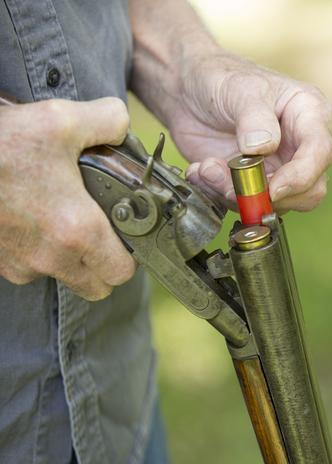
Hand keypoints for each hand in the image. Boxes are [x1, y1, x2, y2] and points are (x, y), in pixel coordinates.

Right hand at [0, 98, 135, 299]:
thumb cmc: (0, 143)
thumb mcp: (61, 119)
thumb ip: (108, 121)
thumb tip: (122, 125)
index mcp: (77, 230)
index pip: (121, 273)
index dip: (129, 258)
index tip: (125, 237)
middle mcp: (50, 257)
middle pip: (95, 286)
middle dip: (103, 266)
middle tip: (101, 233)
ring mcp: (19, 264)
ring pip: (60, 276)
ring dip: (67, 258)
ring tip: (61, 217)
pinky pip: (27, 267)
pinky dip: (35, 251)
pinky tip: (33, 218)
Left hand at [169, 50, 331, 212]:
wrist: (187, 91)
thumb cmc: (221, 77)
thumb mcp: (239, 89)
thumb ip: (254, 118)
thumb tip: (263, 148)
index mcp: (309, 114)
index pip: (320, 153)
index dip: (300, 177)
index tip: (272, 189)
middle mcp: (300, 146)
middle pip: (310, 190)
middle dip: (270, 196)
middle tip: (233, 184)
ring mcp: (278, 168)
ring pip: (277, 204)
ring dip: (238, 196)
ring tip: (207, 169)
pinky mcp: (255, 184)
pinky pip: (247, 205)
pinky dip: (219, 195)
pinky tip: (202, 171)